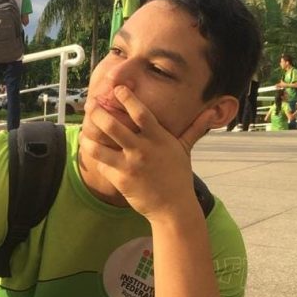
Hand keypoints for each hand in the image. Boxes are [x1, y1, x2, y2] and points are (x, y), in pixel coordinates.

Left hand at [80, 85, 210, 219]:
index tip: (117, 89)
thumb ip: (194, 128)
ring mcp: (130, 166)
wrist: (173, 207)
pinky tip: (90, 150)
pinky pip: (102, 165)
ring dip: (88, 137)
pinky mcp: (121, 181)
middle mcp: (142, 150)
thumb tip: (212, 112)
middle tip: (90, 105)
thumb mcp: (185, 150)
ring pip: (100, 147)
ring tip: (84, 131)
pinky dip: (95, 157)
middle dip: (98, 113)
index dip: (126, 98)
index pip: (140, 113)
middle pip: (113, 126)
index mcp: (158, 138)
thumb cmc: (178, 177)